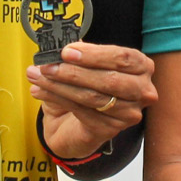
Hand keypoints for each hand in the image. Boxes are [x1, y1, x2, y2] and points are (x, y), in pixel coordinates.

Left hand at [30, 43, 156, 160]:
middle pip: (110, 80)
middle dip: (74, 72)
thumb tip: (64, 50)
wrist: (78, 121)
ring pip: (93, 97)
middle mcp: (142, 91)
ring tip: (38, 76)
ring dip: (60, 85)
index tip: (67, 52)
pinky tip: (41, 91)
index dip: (94, 55)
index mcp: (141, 66)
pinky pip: (82, 112)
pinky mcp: (111, 130)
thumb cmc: (87, 86)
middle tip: (47, 66)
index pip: (123, 58)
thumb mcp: (85, 65)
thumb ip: (80, 54)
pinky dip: (58, 99)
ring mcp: (129, 113)